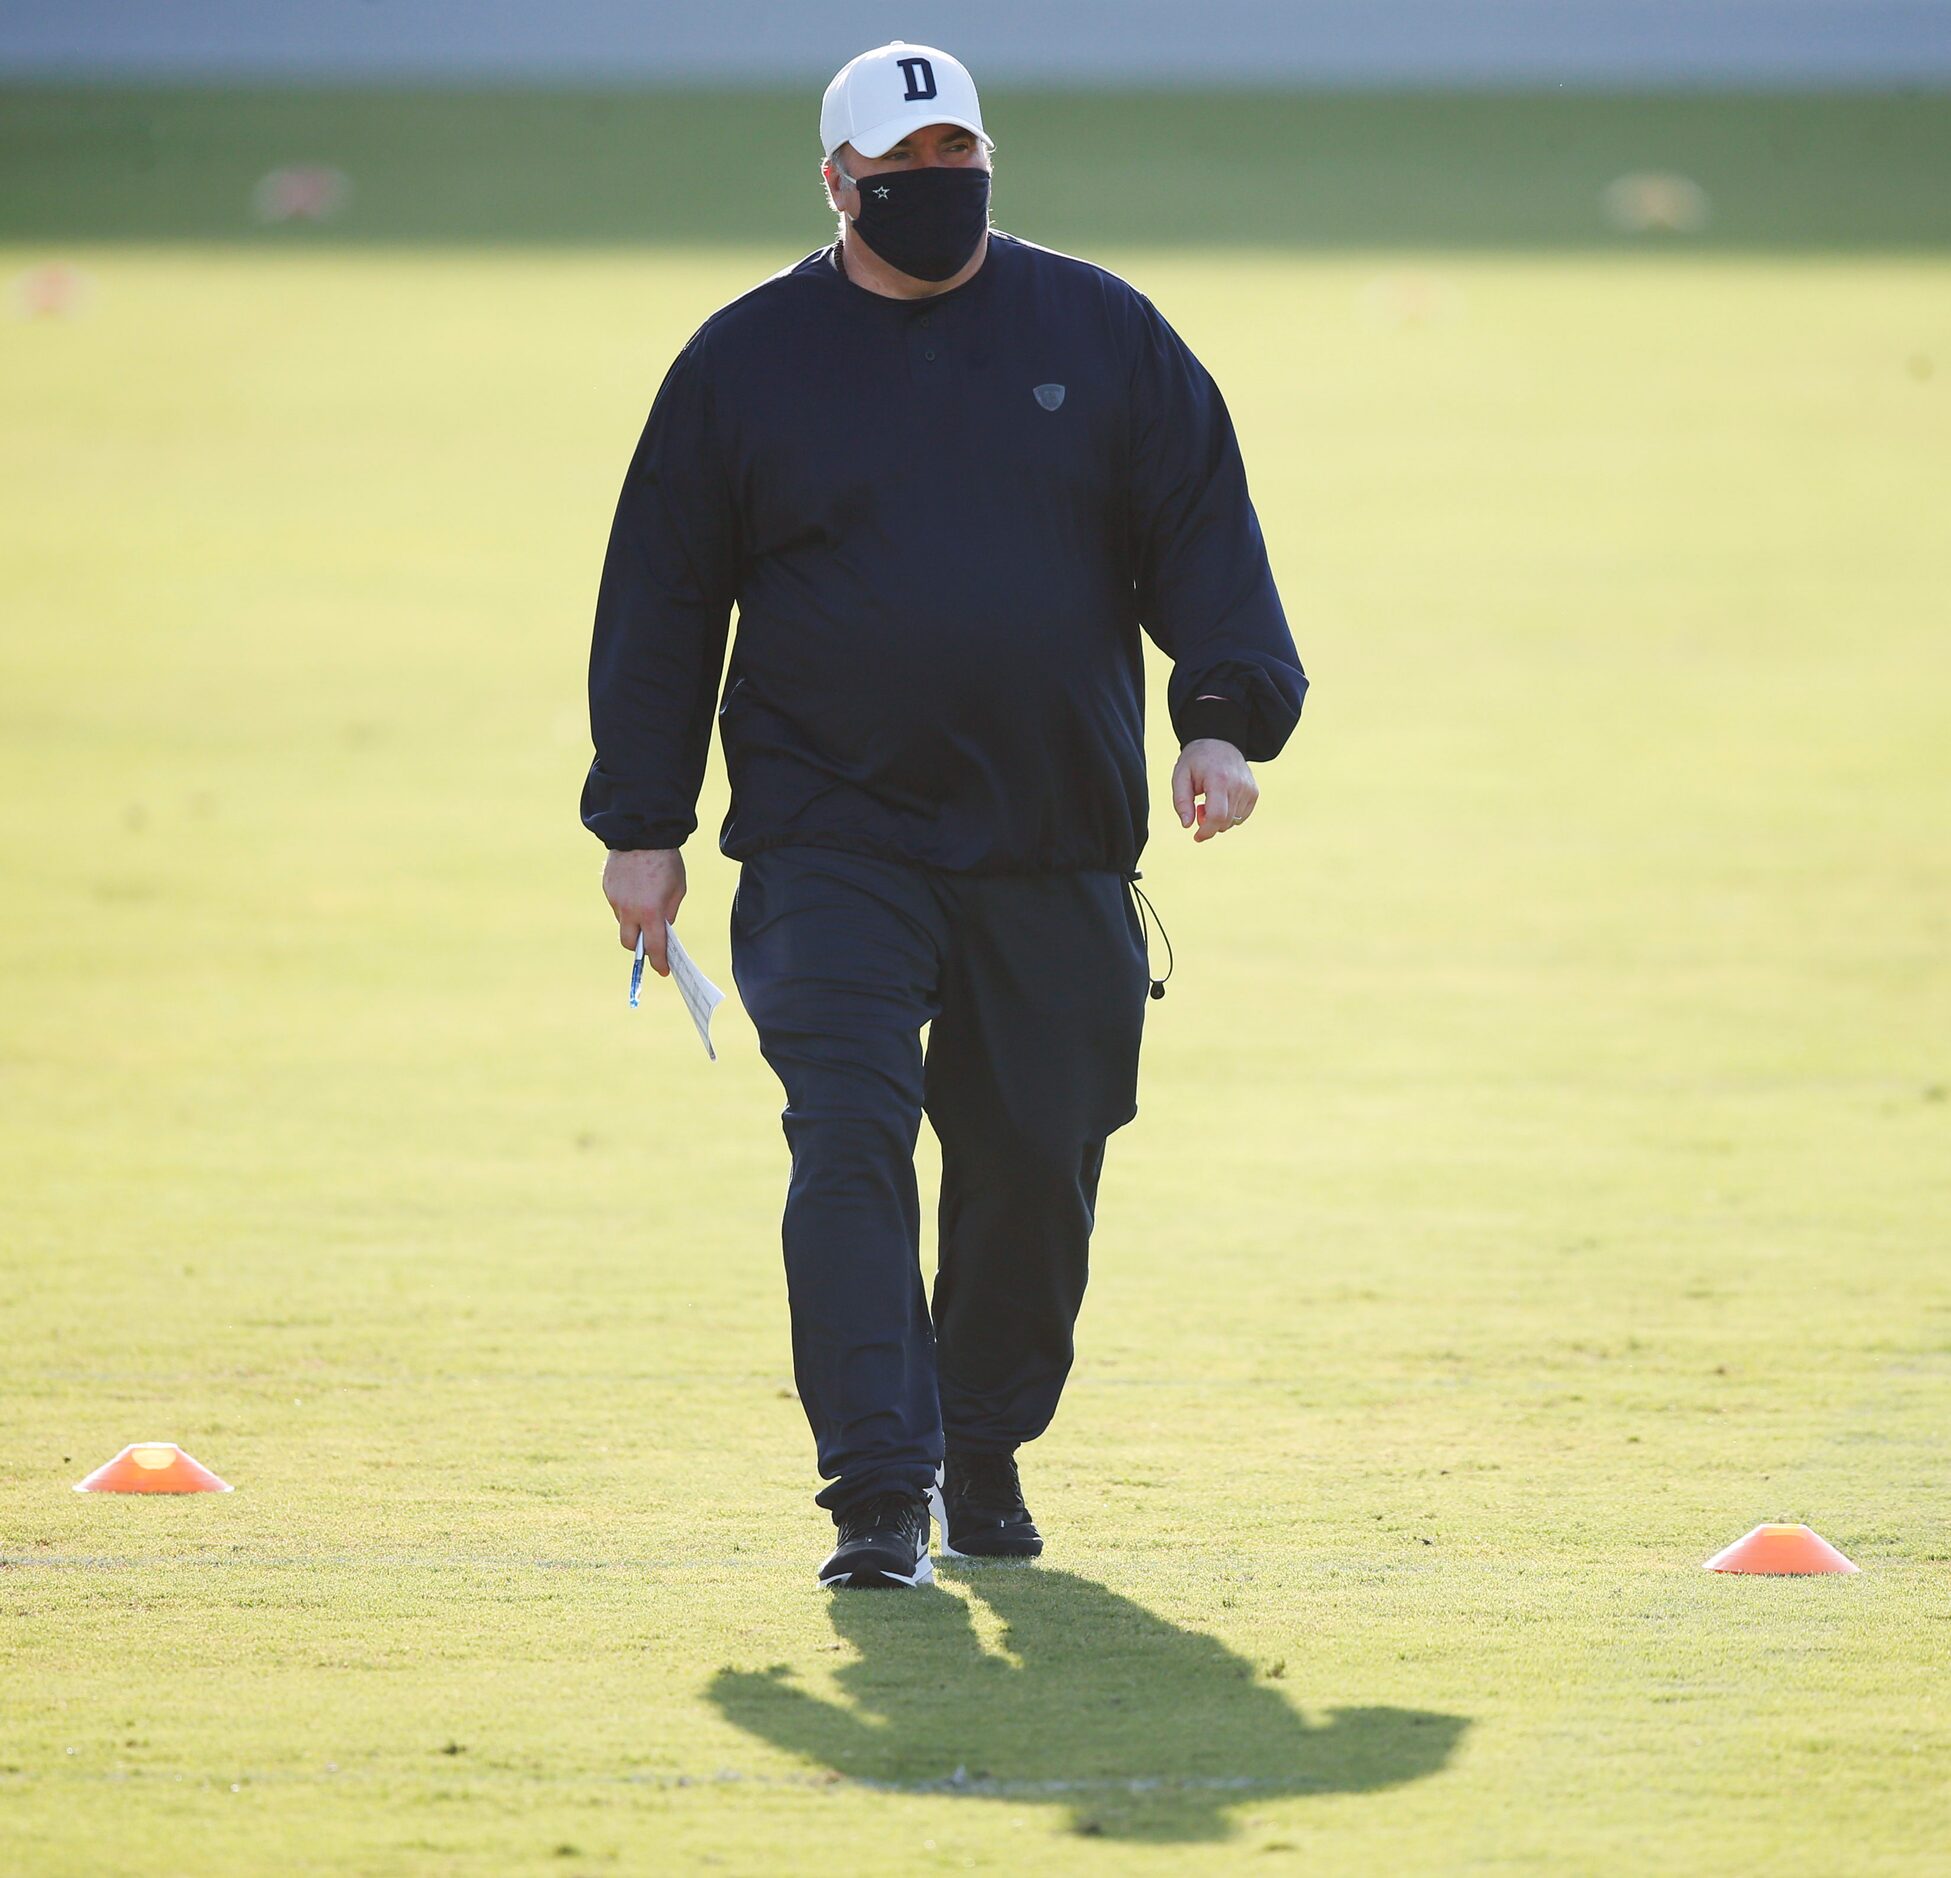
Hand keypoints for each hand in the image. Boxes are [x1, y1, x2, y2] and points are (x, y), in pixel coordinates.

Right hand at [602, 848, 685, 972]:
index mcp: (650, 912)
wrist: (642, 832)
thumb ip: (669, 912)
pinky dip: (625, 903)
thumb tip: (662, 928)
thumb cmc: (667, 861)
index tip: (663, 970)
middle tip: (649, 942)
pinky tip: (635, 889)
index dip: (659, 962)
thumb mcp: (678, 889)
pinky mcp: (607, 888)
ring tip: (645, 903)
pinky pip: (616, 904)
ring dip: (632, 921)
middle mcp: (629, 910)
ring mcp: (614, 899)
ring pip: (621, 921)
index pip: (653, 947)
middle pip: (628, 942)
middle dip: (638, 947)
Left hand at [1171, 739, 1257, 842]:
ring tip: (1210, 800)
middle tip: (1199, 808)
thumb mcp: (1180, 776)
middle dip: (1209, 824)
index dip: (1206, 831)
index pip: (1217, 816)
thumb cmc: (1196, 761)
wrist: (1219, 742)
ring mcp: (1249, 788)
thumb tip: (1187, 825)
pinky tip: (1222, 800)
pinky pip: (1242, 817)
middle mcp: (1238, 784)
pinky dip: (1229, 815)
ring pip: (1234, 822)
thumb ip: (1181, 801)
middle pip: (1225, 822)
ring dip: (1219, 820)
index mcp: (1219, 779)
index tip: (1196, 836)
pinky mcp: (1254, 792)